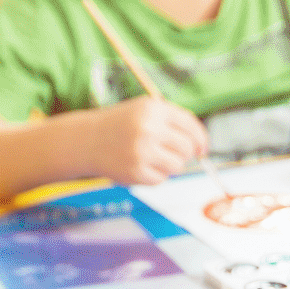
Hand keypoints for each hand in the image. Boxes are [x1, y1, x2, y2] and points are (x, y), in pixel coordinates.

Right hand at [78, 96, 207, 185]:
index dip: (201, 139)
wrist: (87, 140)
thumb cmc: (121, 126)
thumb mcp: (146, 111)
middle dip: (184, 153)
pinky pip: (161, 179)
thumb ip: (174, 122)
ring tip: (153, 158)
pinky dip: (155, 175)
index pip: (191, 126)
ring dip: (170, 165)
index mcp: (153, 109)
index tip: (202, 148)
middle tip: (169, 152)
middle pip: (187, 148)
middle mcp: (148, 129)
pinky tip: (140, 165)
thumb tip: (201, 145)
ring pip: (177, 165)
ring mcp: (141, 151)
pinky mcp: (135, 172)